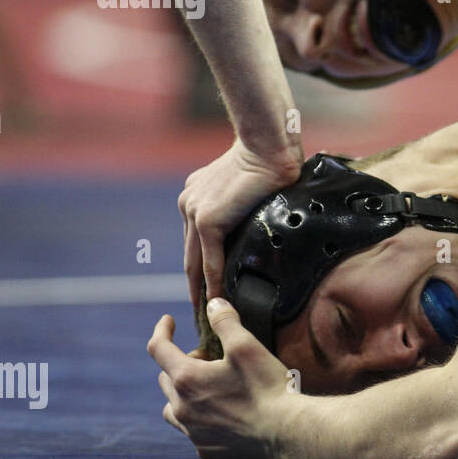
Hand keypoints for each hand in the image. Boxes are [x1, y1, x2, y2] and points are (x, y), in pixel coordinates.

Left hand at [149, 299, 296, 458]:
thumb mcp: (247, 346)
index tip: (168, 320)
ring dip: (183, 394)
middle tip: (210, 359)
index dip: (162, 330)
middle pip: (165, 379)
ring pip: (172, 408)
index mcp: (186, 379)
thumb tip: (213, 304)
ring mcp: (193, 432)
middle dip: (181, 364)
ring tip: (207, 388)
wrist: (286, 431)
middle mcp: (182, 408)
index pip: (158, 349)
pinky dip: (199, 418)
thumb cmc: (267, 387)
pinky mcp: (206, 449)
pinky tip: (221, 414)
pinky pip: (192, 431)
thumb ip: (225, 321)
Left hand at [179, 138, 301, 312]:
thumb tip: (258, 218)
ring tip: (208, 312)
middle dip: (194, 282)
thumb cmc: (268, 157)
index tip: (206, 282)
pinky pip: (210, 261)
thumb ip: (241, 204)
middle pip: (190, 253)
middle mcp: (189, 203)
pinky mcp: (207, 221)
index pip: (196, 237)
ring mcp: (194, 212)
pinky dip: (214, 283)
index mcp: (196, 194)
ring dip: (201, 289)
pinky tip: (220, 300)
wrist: (267, 146)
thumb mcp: (246, 183)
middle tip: (200, 308)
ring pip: (196, 261)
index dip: (200, 261)